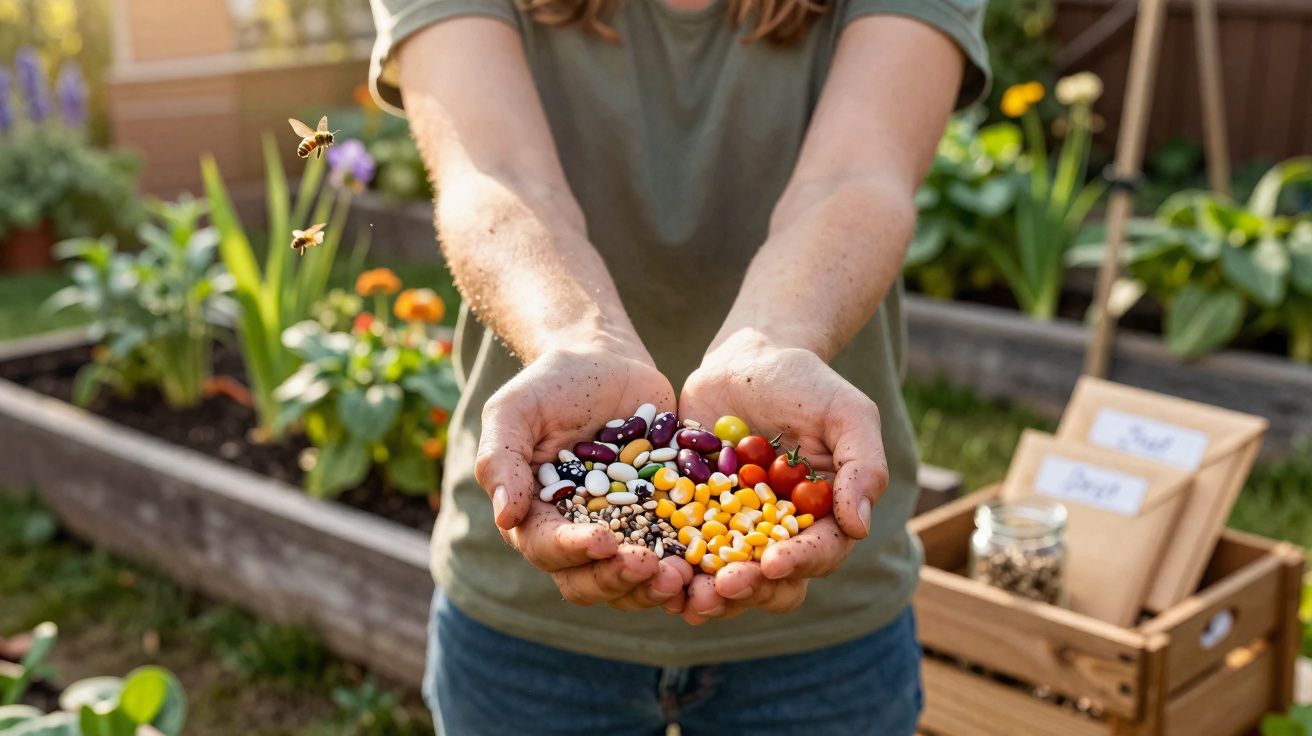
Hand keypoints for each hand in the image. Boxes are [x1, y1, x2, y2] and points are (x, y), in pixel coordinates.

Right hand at [475, 342, 692, 611]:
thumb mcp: (515, 410)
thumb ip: (501, 458)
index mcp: (537, 517)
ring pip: (634, 582)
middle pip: (590, 581)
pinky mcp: (663, 520)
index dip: (573, 551)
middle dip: (618, 579)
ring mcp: (625, 532)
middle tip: (650, 565)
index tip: (603, 540)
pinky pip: (676, 555)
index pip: (548, 549)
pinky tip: (709, 562)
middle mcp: (578, 535)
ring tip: (682, 574)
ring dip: (655, 586)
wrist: (606, 362)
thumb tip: (506, 516)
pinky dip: (691, 565)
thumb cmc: (551, 384)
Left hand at [676, 330, 889, 622]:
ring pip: (728, 580)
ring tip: (691, 597)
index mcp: (824, 517)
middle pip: (773, 581)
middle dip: (751, 589)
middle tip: (725, 586)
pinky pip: (685, 553)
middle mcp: (781, 533)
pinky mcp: (695, 518)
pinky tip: (660, 575)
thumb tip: (859, 526)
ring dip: (712, 596)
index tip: (773, 563)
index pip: (819, 551)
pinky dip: (675, 569)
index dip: (799, 562)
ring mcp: (736, 530)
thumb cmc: (805, 383)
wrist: (745, 360)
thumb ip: (863, 465)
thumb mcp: (847, 412)